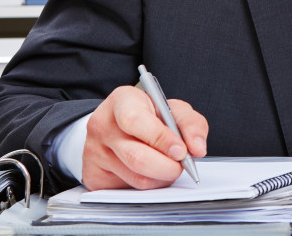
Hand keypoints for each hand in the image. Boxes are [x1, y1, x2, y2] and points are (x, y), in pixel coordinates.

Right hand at [82, 85, 208, 189]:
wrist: (116, 125)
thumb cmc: (148, 115)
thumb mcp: (171, 108)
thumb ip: (189, 123)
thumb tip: (197, 148)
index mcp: (121, 101)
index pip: (136, 121)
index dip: (161, 139)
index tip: (181, 150)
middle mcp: (102, 126)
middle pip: (138, 158)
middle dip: (169, 167)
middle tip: (181, 165)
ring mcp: (94, 153)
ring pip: (137, 178)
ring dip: (162, 178)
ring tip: (168, 166)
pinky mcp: (93, 176)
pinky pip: (128, 191)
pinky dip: (148, 185)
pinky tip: (150, 172)